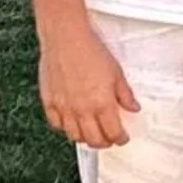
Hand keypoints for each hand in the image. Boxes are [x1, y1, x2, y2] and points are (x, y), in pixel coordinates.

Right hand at [38, 29, 139, 149]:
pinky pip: (56, 124)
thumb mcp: (117, 73)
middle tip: (109, 139)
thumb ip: (125, 94)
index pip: (113, 132)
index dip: (120, 138)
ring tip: (92, 134)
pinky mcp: (49, 102)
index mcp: (102, 103)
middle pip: (93, 139)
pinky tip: (71, 123)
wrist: (66, 39)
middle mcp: (82, 109)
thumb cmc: (91, 51)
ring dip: (85, 138)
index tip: (122, 138)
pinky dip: (65, 128)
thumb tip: (133, 107)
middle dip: (104, 143)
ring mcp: (63, 107)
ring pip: (74, 135)